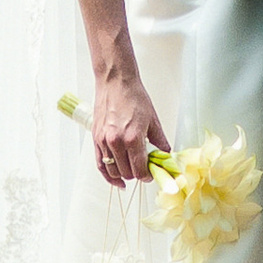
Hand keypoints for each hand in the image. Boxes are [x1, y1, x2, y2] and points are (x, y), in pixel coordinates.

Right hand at [93, 69, 169, 187]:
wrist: (116, 82)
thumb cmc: (133, 97)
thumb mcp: (152, 119)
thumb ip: (160, 140)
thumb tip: (166, 154)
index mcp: (133, 138)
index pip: (139, 170)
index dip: (146, 176)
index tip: (150, 175)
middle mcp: (116, 142)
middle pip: (126, 172)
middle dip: (136, 174)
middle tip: (142, 169)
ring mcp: (104, 141)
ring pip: (113, 171)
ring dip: (122, 174)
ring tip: (130, 171)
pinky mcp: (96, 139)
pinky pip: (100, 164)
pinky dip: (107, 174)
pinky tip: (115, 179)